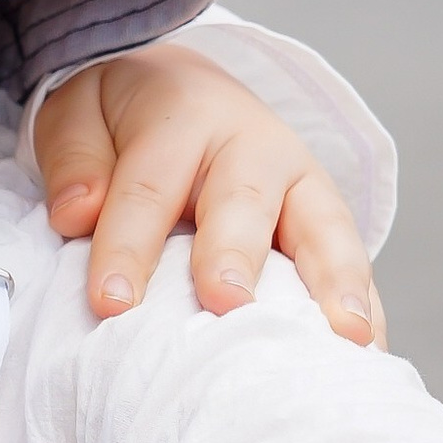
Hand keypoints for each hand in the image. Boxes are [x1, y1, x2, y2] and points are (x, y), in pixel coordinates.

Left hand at [33, 49, 385, 347]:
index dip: (129, 245)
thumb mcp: (76, 115)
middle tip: (226, 303)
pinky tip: (368, 352)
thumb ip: (74, 160)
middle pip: (244, 200)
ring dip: (333, 282)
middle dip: (235, 254)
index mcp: (184, 115)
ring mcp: (300, 181)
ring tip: (345, 337)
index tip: (111, 304)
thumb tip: (77, 212)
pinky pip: (349, 261)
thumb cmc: (120, 122)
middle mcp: (253, 144)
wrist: (178, 90)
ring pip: (323, 227)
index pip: (150, 185)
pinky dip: (363, 304)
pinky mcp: (325, 219)